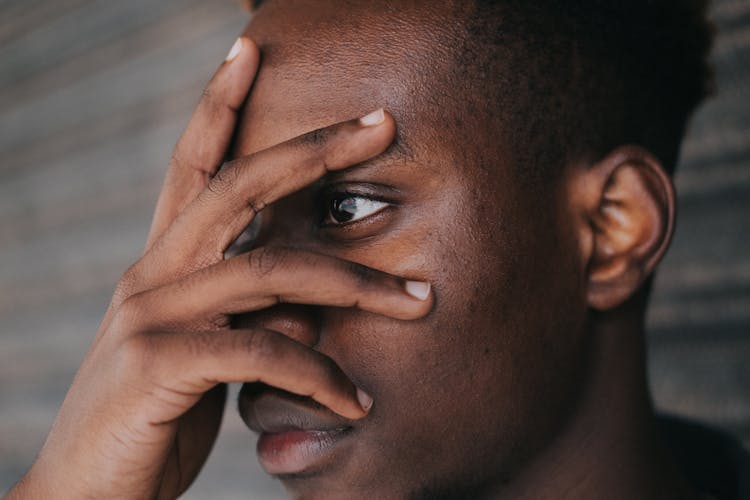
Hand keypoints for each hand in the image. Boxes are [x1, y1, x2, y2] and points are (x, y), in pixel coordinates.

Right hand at [9, 37, 431, 499]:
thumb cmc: (154, 417)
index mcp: (164, 262)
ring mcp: (152, 312)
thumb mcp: (209, 354)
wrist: (85, 492)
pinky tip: (355, 402)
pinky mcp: (159, 363)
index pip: (193, 165)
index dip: (218, 103)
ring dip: (356, 285)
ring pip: (271, 270)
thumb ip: (254, 316)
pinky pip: (264, 351)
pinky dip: (321, 374)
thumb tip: (314, 305)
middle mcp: (153, 272)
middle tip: (382, 123)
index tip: (249, 49)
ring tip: (419, 302)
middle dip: (315, 150)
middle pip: (240, 185)